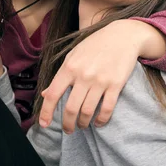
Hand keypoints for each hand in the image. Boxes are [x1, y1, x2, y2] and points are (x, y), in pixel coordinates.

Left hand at [39, 20, 165, 132]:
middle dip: (67, 124)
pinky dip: (101, 120)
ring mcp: (100, 81)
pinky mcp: (116, 84)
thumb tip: (45, 94)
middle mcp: (83, 75)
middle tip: (68, 130)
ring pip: (87, 111)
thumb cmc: (95, 45)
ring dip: (83, 123)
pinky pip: (107, 109)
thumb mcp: (73, 55)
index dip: (46, 112)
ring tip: (82, 125)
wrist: (122, 36)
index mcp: (69, 67)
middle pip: (70, 108)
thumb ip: (60, 75)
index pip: (52, 94)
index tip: (44, 124)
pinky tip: (98, 122)